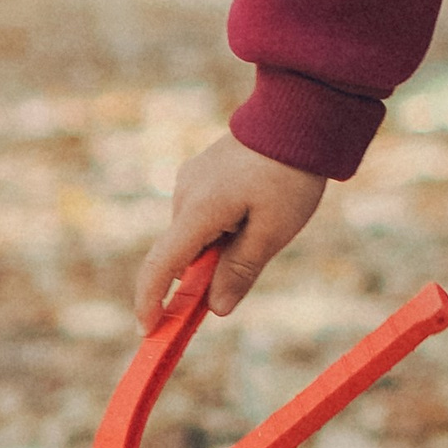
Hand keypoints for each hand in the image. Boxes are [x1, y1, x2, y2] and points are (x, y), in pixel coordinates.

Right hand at [134, 136, 325, 323]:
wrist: (298, 116)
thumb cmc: (289, 174)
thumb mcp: (273, 230)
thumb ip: (240, 270)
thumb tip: (215, 308)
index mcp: (198, 210)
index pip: (160, 266)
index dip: (150, 301)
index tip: (148, 330)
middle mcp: (185, 193)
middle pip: (183, 252)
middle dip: (206, 271)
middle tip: (252, 259)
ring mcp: (191, 179)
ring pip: (195, 233)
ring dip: (219, 245)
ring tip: (267, 221)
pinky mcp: (202, 172)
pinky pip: (203, 213)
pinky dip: (221, 226)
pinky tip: (257, 207)